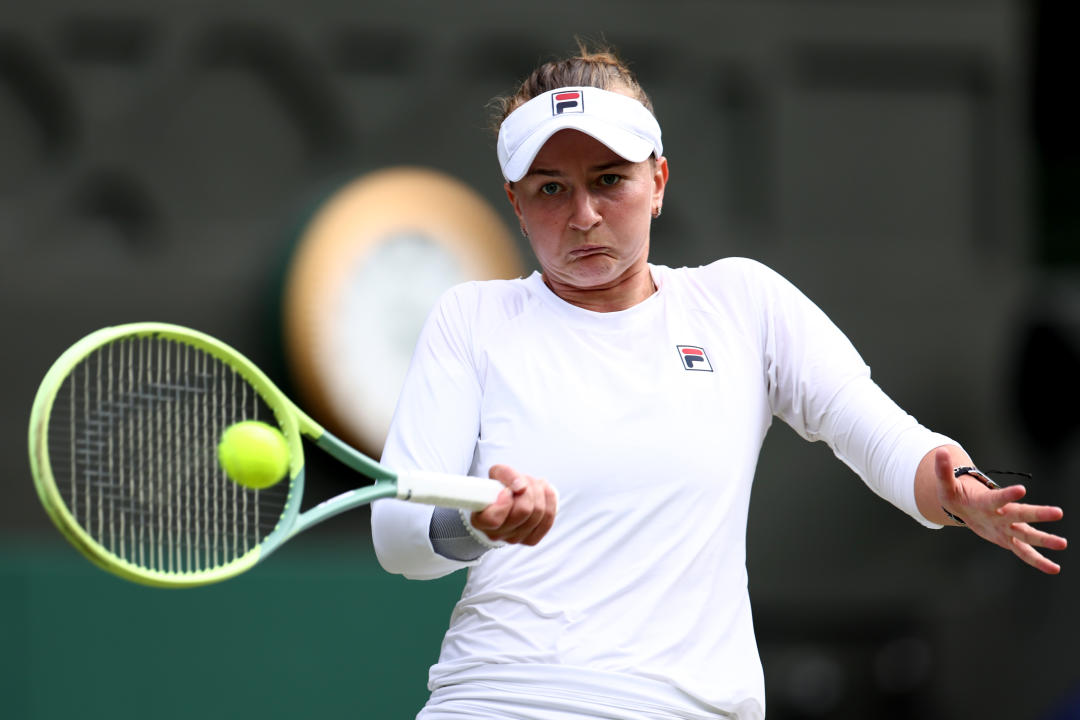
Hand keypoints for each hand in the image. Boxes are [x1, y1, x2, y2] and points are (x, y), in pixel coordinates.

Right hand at [470, 464, 556, 545]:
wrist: (507, 499)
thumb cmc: (499, 488)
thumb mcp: (496, 474)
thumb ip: (505, 474)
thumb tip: (520, 487)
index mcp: (480, 520)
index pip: (494, 519)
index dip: (505, 502)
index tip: (507, 490)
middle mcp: (496, 534)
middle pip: (523, 512)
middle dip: (528, 489)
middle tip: (524, 481)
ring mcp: (514, 539)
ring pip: (539, 513)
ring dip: (539, 492)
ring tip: (533, 484)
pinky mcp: (530, 540)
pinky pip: (548, 520)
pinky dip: (549, 501)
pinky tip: (544, 492)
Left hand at [936, 449, 1066, 573]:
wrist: (966, 506)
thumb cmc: (958, 494)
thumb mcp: (946, 484)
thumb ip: (944, 470)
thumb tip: (940, 452)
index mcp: (987, 501)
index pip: (997, 497)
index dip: (1007, 494)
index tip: (1021, 489)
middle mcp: (1002, 514)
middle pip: (1020, 514)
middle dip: (1038, 514)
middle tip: (1058, 512)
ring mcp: (1008, 527)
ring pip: (1027, 535)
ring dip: (1044, 540)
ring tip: (1062, 544)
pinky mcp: (1009, 539)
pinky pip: (1024, 553)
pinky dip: (1038, 561)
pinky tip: (1054, 569)